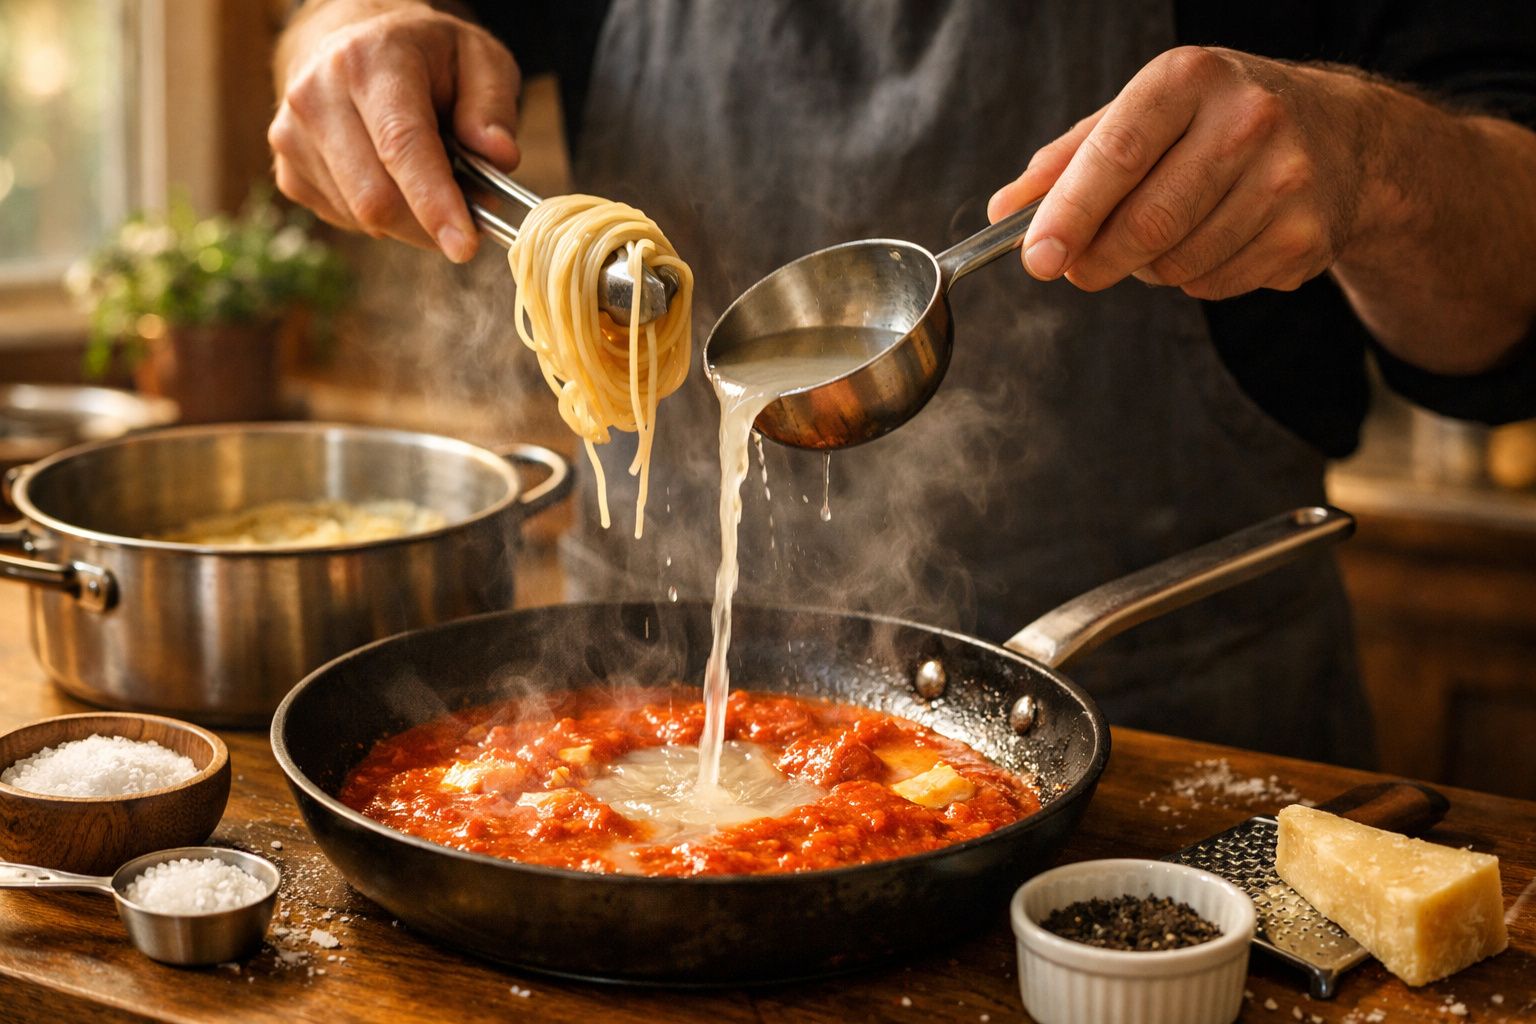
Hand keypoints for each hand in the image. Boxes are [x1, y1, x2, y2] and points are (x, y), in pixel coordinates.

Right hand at [269, 1, 520, 262]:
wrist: (354, 46)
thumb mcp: (478, 58)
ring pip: (364, 218)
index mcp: (369, 60)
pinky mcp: (288, 174)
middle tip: (474, 207)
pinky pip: (349, 222)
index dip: (434, 202)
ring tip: (433, 179)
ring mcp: (293, 137)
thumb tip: (499, 157)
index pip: (400, 144)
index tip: (464, 247)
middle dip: (432, 222)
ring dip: (413, 220)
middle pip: (376, 198)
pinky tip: (395, 181)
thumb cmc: (426, 57)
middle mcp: (317, 95)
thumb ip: (493, 106)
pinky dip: (386, 220)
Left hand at [988, 47, 1372, 299]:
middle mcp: (1247, 120)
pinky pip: (1212, 286)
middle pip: (1147, 223)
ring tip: (1165, 233)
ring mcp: (1285, 180)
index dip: (1070, 213)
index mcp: (1190, 78)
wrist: (1343, 137)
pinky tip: (1212, 240)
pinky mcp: (1305, 237)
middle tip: (1076, 268)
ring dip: (1148, 268)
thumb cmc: (1214, 122)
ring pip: (1176, 264)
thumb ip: (1067, 161)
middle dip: (1097, 259)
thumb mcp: (1143, 114)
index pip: (1118, 153)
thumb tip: (1005, 212)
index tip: (1037, 257)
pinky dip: (1192, 278)